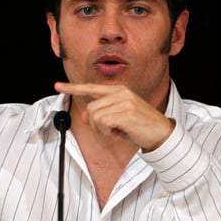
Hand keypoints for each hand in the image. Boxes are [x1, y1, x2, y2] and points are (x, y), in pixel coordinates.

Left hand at [54, 81, 174, 151]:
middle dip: (96, 124)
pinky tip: (120, 132)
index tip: (58, 86)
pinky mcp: (126, 112)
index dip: (73, 88)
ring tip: (118, 130)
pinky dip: (108, 132)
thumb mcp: (117, 120)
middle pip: (91, 108)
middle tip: (112, 130)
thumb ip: (100, 115)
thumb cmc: (139, 127)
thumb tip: (84, 116)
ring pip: (95, 116)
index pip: (91, 88)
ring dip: (103, 129)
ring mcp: (124, 101)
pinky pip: (103, 123)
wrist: (162, 134)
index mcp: (118, 91)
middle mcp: (120, 93)